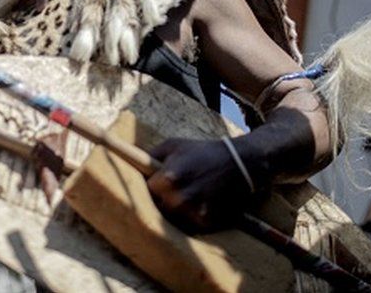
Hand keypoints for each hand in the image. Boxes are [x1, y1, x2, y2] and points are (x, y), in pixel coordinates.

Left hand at [146, 137, 265, 232]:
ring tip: (187, 195)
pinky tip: (199, 202)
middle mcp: (179, 199)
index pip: (146, 191)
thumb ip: (149, 155)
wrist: (239, 163)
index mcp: (167, 179)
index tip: (157, 183)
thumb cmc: (202, 151)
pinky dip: (191, 216)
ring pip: (171, 218)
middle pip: (157, 207)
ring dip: (175, 210)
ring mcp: (193, 212)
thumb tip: (131, 162)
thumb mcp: (173, 145)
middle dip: (162, 200)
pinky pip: (188, 224)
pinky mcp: (206, 222)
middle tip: (174, 189)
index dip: (151, 187)